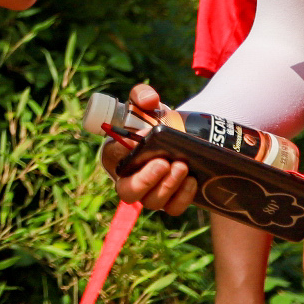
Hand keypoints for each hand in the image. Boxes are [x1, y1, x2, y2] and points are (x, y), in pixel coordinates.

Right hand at [102, 84, 198, 214]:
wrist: (178, 134)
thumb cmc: (154, 120)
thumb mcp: (146, 103)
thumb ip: (142, 95)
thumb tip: (149, 101)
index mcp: (115, 155)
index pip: (111, 161)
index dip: (124, 157)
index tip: (142, 142)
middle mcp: (129, 179)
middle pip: (129, 193)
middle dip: (146, 181)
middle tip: (164, 162)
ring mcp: (149, 194)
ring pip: (153, 202)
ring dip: (169, 186)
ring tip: (183, 166)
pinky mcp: (169, 201)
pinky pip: (173, 208)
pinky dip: (182, 197)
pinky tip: (192, 180)